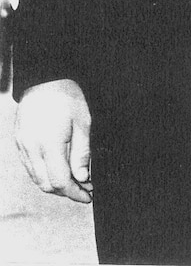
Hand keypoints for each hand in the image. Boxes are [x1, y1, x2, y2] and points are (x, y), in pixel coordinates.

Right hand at [15, 78, 92, 202]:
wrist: (44, 78)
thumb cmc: (67, 96)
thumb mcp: (83, 121)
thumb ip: (82, 152)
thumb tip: (83, 177)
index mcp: (49, 144)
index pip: (60, 181)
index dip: (75, 192)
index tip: (88, 195)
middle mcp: (32, 149)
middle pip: (47, 185)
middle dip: (66, 191)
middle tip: (84, 188)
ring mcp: (22, 146)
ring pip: (37, 178)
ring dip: (55, 184)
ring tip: (74, 180)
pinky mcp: (19, 142)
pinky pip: (30, 167)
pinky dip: (44, 174)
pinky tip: (58, 168)